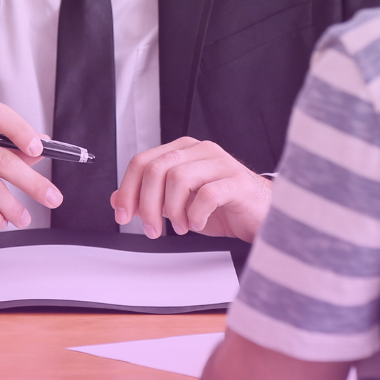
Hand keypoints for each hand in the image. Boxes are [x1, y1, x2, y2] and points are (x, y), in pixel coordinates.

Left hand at [112, 137, 270, 241]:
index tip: (123, 214)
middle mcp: (200, 151)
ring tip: (181, 227)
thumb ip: (149, 198)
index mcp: (183, 151)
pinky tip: (198, 224)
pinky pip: (207, 194)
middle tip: (153, 228)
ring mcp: (221, 164)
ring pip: (178, 178)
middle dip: (147, 204)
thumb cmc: (224, 207)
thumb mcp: (179, 204)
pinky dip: (196, 215)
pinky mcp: (237, 182)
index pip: (142, 161)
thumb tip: (118, 200)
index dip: (127, 189)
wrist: (261, 215)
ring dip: (172, 211)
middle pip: (157, 169)